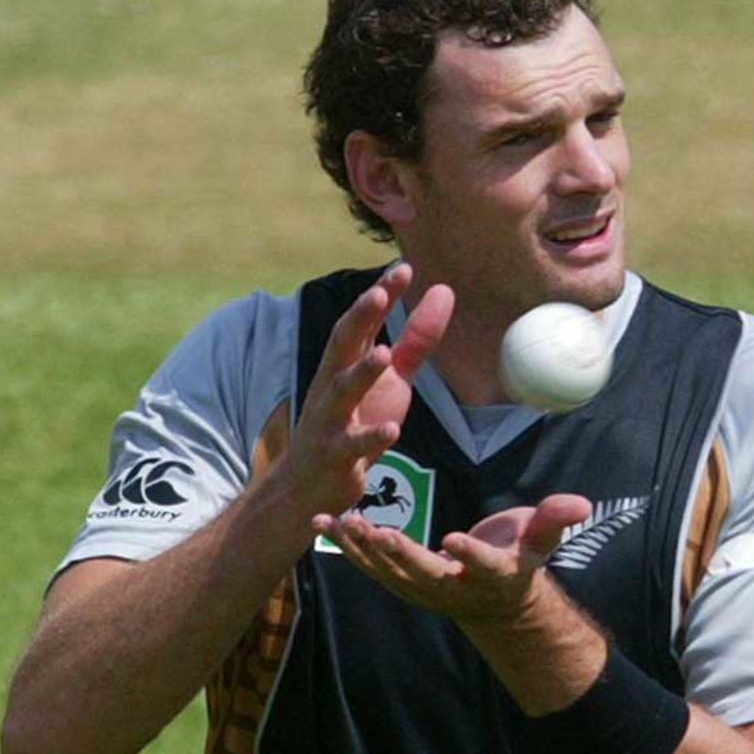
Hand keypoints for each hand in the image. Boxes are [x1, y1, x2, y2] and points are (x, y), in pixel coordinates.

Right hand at [285, 263, 453, 516]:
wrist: (310, 484)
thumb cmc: (353, 424)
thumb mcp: (392, 381)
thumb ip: (416, 341)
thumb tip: (443, 291)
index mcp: (345, 363)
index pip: (361, 322)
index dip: (379, 295)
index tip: (402, 268)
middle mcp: (332, 385)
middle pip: (342, 345)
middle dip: (359, 319)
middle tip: (379, 294)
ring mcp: (330, 420)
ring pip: (342, 392)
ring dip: (361, 373)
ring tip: (383, 354)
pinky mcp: (335, 456)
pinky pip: (353, 445)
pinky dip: (371, 437)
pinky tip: (392, 430)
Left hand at [313, 493, 592, 623]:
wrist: (496, 603)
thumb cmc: (520, 561)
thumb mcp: (540, 542)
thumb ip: (554, 521)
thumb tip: (580, 503)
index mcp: (491, 577)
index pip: (482, 567)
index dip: (470, 556)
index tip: (455, 540)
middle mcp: (453, 589)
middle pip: (424, 574)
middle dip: (399, 555)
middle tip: (377, 533)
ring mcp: (423, 590)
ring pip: (388, 572)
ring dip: (361, 549)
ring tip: (338, 522)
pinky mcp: (401, 583)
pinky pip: (371, 567)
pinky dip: (348, 547)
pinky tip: (324, 522)